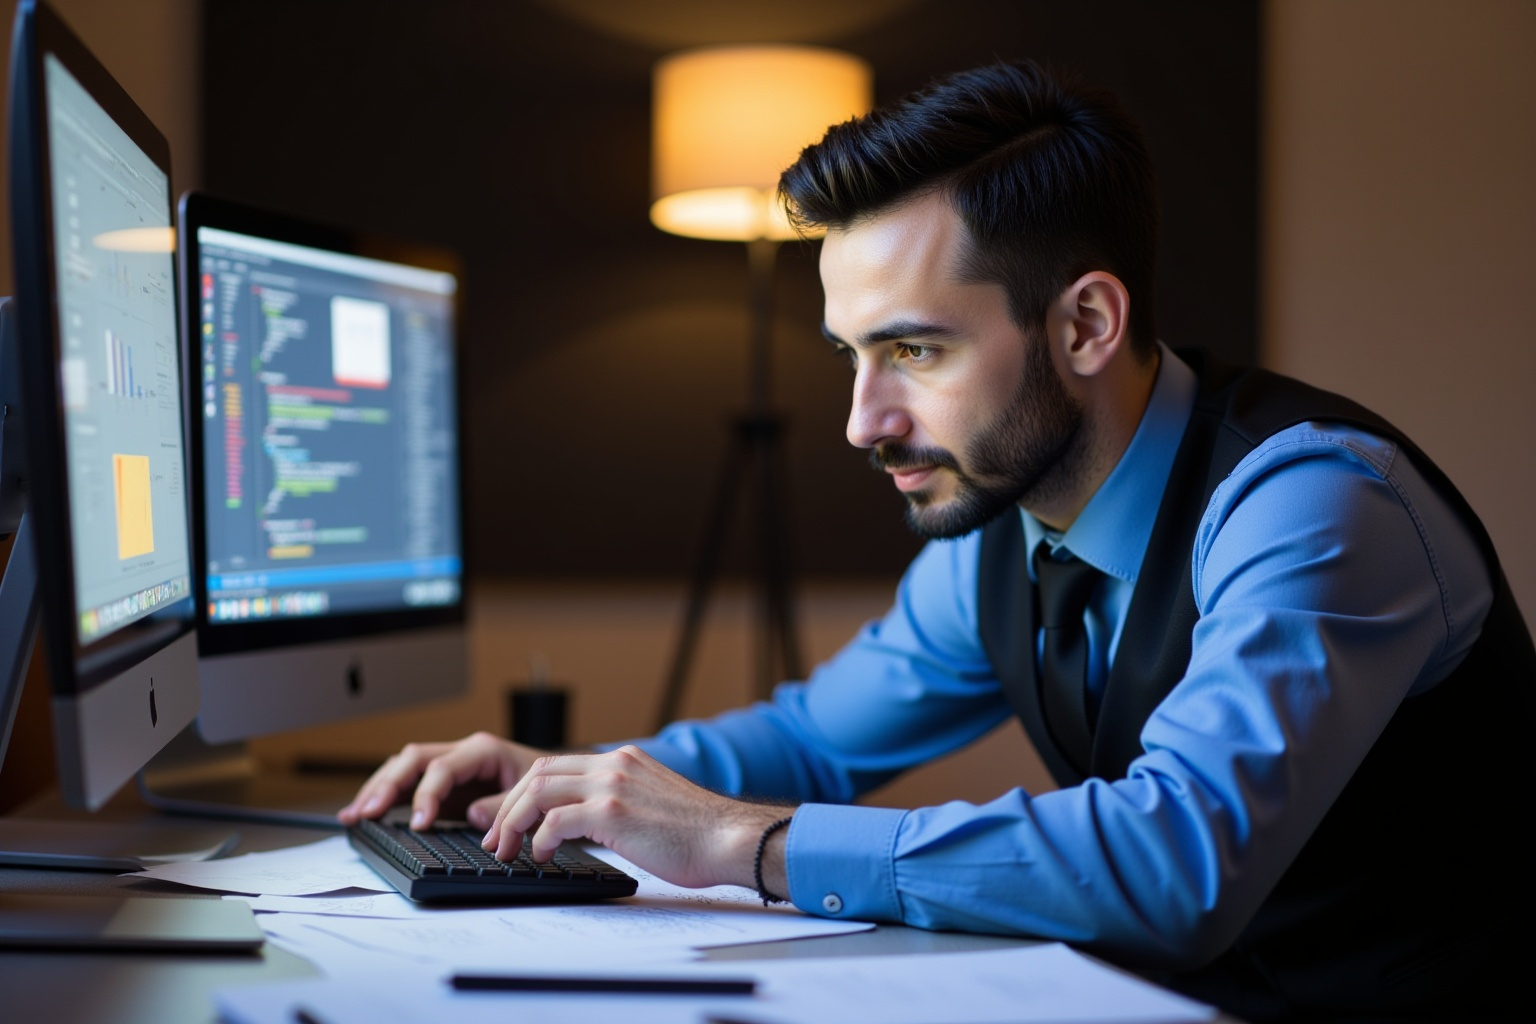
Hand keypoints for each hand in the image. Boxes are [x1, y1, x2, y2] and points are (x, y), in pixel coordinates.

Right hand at [337, 731, 549, 829]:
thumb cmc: (544, 788)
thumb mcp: (532, 796)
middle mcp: (460, 753)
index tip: (419, 823)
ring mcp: (448, 767)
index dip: (426, 794)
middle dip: (388, 785)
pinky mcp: (441, 785)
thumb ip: (502, 805)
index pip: (442, 767)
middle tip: (370, 812)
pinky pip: (406, 784)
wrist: (554, 784)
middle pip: (413, 759)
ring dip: (377, 789)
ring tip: (354, 814)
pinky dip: (383, 797)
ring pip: (403, 768)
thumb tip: (471, 814)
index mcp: (482, 750)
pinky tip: (360, 814)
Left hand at [482, 745, 792, 892]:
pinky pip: (555, 820)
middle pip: (538, 772)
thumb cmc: (698, 835)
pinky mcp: (613, 811)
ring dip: (513, 821)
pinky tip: (541, 856)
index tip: (510, 821)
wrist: (729, 839)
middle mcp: (615, 765)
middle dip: (507, 806)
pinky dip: (539, 838)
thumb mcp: (651, 804)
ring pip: (538, 791)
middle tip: (496, 838)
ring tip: (508, 850)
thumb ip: (619, 802)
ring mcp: (613, 785)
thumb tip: (585, 824)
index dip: (524, 794)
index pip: (556, 765)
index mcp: (623, 761)